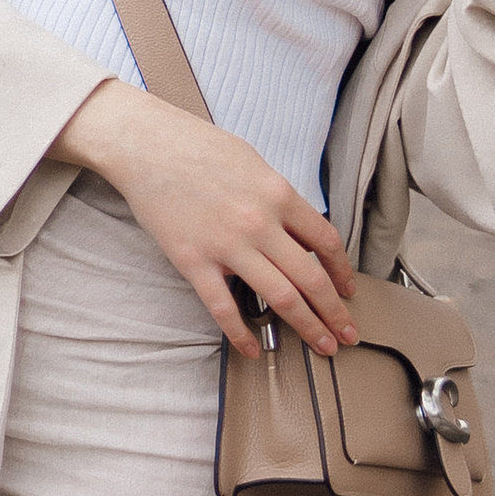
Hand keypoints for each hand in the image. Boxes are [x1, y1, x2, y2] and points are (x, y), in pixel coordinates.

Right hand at [54, 80, 357, 358]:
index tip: (349, 292)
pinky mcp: (194, 262)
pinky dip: (242, 334)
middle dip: (334, 312)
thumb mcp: (253, 163)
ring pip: (280, 298)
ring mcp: (227, 245)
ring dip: (307, 327)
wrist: (145, 145)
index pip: (326, 242)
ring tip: (322, 347)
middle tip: (348, 335)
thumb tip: (300, 231)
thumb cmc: (198, 147)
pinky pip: (224, 308)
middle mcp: (260, 223)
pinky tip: (253, 350)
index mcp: (278, 194)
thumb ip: (278, 198)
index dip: (342, 272)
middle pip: (311, 278)